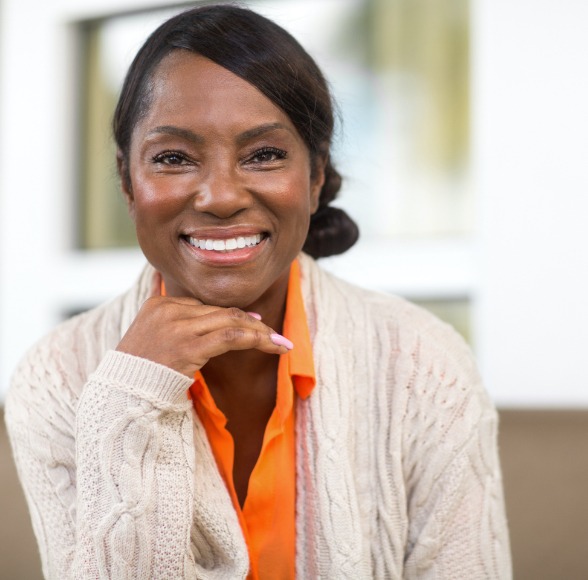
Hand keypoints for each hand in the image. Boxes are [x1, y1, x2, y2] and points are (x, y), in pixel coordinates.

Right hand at [115, 272, 291, 376]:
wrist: (122, 394)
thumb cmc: (140, 371)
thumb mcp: (153, 337)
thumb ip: (178, 321)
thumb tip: (217, 317)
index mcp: (160, 303)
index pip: (206, 305)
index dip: (233, 315)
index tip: (254, 324)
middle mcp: (168, 310)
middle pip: (221, 311)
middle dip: (251, 322)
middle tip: (275, 334)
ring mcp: (177, 327)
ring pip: (230, 321)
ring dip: (260, 332)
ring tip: (281, 343)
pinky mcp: (188, 346)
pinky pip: (230, 337)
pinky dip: (255, 340)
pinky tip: (272, 346)